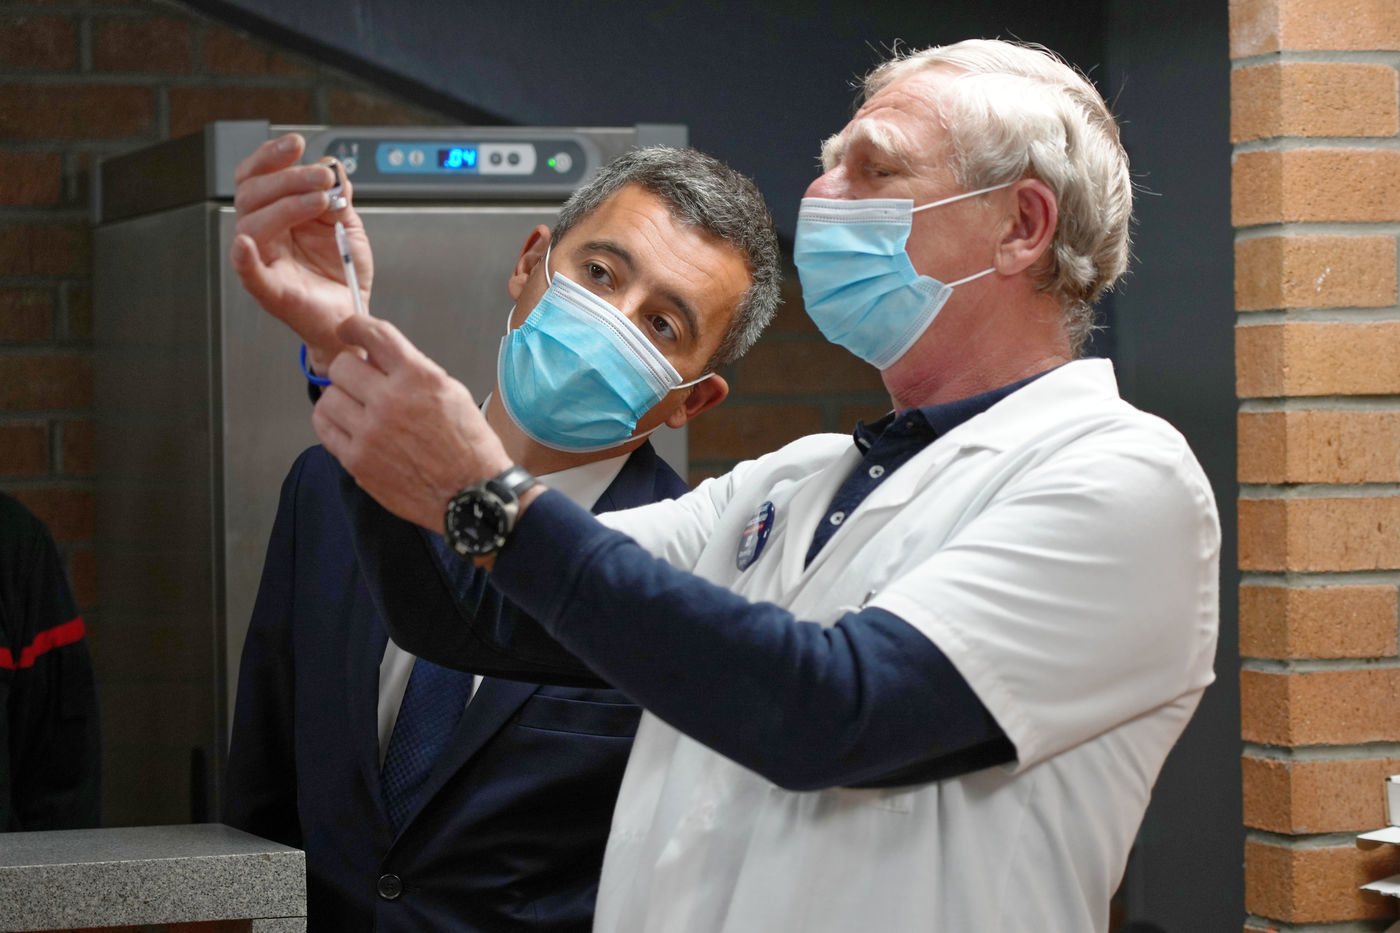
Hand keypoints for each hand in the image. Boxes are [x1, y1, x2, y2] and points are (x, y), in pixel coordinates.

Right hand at [229, 133, 374, 372]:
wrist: (352, 313)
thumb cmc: (343, 271)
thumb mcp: (346, 224)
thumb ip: (338, 195)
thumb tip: (332, 165)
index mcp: (277, 214)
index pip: (258, 177)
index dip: (272, 157)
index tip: (297, 144)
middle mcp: (264, 234)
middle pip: (252, 193)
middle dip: (288, 177)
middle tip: (322, 177)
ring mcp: (264, 261)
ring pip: (252, 223)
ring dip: (286, 204)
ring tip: (320, 200)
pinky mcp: (270, 290)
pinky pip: (248, 273)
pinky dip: (243, 258)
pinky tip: (245, 244)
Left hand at [313, 314, 514, 533]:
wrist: (471, 493)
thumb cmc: (468, 447)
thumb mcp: (452, 393)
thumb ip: (413, 371)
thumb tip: (378, 358)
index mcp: (419, 378)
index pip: (374, 335)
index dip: (355, 325)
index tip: (349, 328)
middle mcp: (391, 401)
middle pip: (342, 366)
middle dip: (351, 370)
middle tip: (361, 382)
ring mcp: (370, 432)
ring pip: (328, 396)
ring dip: (340, 398)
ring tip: (357, 409)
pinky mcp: (357, 460)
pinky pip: (324, 429)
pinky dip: (332, 423)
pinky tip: (349, 427)